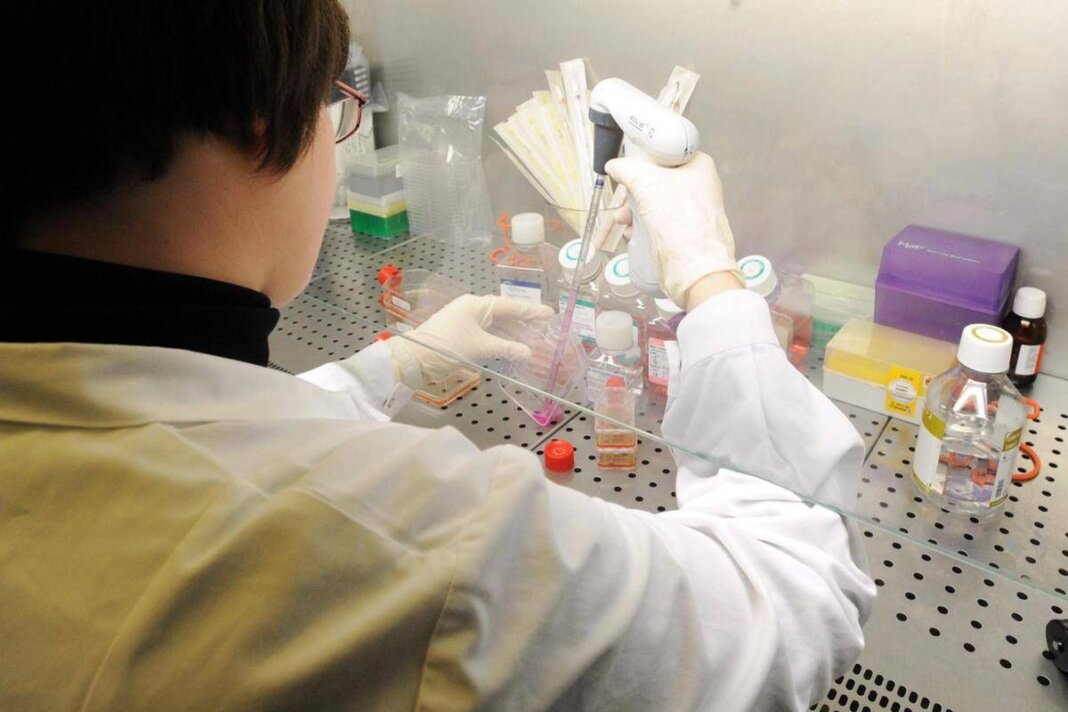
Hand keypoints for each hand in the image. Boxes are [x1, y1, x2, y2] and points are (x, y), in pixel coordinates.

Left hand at [389, 295, 553, 384]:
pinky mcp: (461, 336)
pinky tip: (511, 350)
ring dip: (512, 335)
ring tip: (532, 342)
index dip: (530, 311)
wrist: (414, 359)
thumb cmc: (446, 346)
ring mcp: (465, 322)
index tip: (549, 313)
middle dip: (524, 324)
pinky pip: (487, 335)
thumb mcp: (479, 347)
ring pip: (495, 327)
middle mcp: (472, 310)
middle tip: (544, 330)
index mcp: (476, 305)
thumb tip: (528, 352)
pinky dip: (500, 342)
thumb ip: (505, 348)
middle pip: (504, 315)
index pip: (509, 306)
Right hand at [607, 152, 742, 308]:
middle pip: (657, 177)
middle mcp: (698, 186)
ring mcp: (691, 209)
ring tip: (622, 218)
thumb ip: (627, 169)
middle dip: (635, 188)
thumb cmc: (679, 218)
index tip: (629, 162)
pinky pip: (657, 219)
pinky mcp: (682, 230)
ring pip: (654, 200)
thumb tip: (614, 165)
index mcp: (699, 166)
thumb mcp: (647, 183)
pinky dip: (642, 223)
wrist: (693, 265)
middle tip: (623, 193)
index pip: (668, 151)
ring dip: (633, 208)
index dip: (646, 156)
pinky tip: (631, 231)